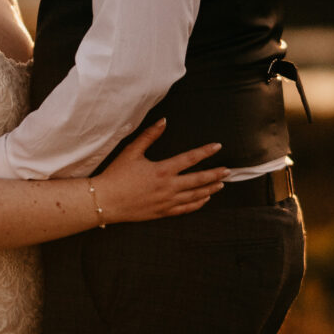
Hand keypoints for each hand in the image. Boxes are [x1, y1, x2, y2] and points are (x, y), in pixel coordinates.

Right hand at [94, 121, 228, 224]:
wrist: (105, 200)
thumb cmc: (116, 175)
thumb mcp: (131, 151)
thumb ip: (149, 135)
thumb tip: (163, 121)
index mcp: (162, 170)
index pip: (190, 159)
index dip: (205, 152)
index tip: (217, 147)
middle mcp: (168, 187)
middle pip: (198, 180)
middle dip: (215, 174)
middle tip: (228, 171)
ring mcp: (166, 201)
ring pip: (194, 196)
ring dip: (210, 189)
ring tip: (221, 184)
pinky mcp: (162, 212)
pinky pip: (185, 209)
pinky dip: (197, 204)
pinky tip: (204, 199)